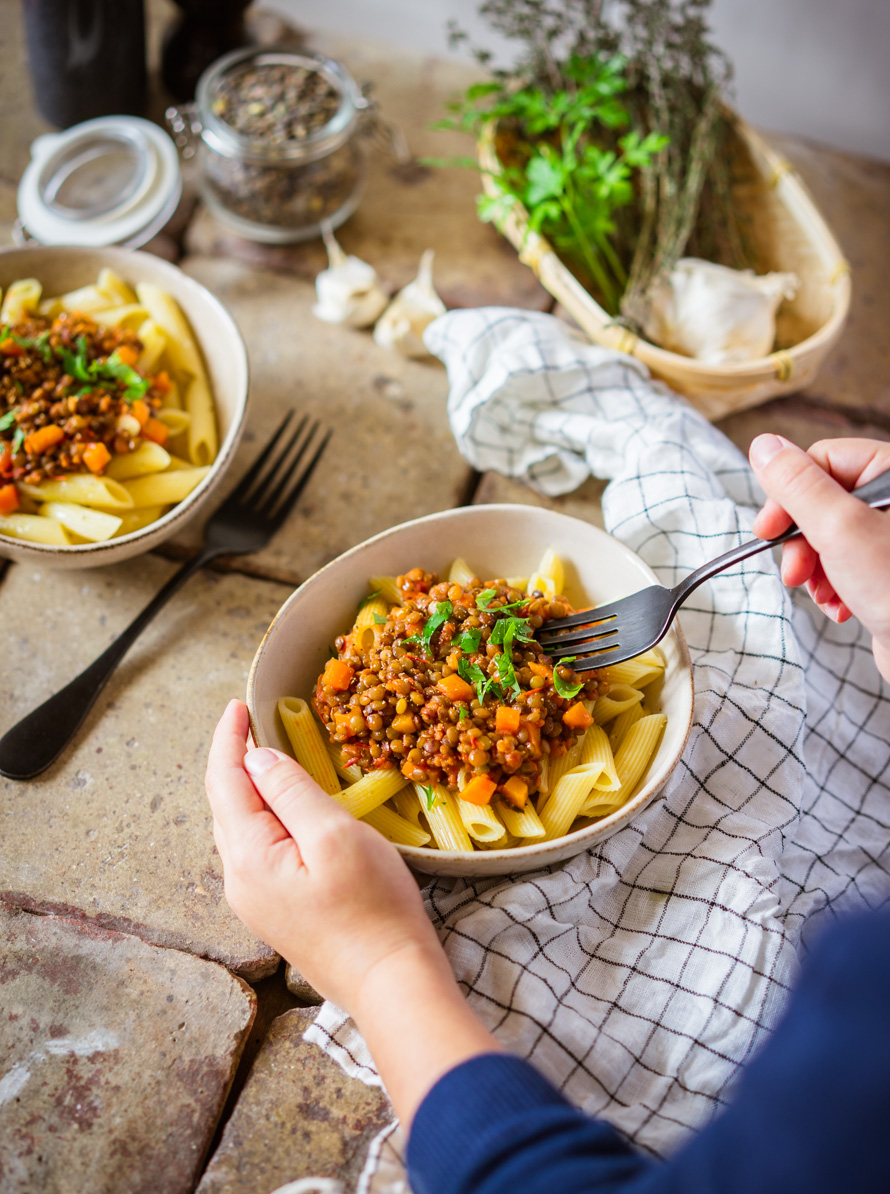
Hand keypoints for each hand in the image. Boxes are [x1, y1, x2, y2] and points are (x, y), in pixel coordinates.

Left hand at [204, 699, 444, 1014]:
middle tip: (256, 724)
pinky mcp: (278, 914)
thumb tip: (256, 757)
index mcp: (248, 857)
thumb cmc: (373, 907)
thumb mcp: (335, 835)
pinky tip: (289, 811)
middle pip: (227, 807)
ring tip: (272, 759)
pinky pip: (260, 852)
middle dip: (236, 762)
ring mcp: (257, 902)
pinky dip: (267, 819)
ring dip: (252, 791)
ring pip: (242, 830)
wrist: (392, 983)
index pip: (224, 782)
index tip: (238, 705)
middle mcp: (240, 881)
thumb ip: (291, 791)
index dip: (228, 739)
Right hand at [749, 434, 889, 681]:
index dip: (788, 495)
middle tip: (795, 571)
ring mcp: (889, 537)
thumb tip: (763, 445)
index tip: (768, 531)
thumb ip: (797, 484)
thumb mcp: (839, 528)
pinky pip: (844, 564)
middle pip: (822, 499)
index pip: (822, 460)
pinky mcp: (887, 570)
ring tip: (822, 592)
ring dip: (813, 568)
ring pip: (828, 535)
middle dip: (801, 539)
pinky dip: (831, 586)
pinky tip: (840, 605)